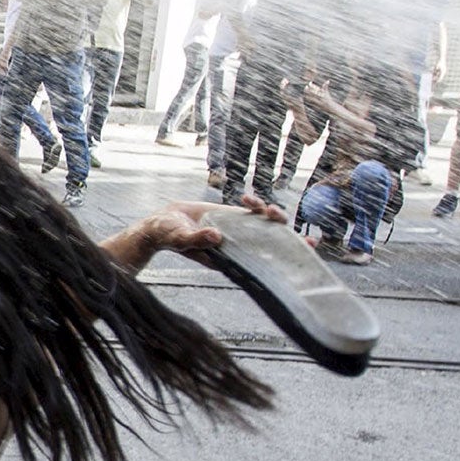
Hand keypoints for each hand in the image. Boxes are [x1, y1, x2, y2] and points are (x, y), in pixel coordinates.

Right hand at [138, 196, 286, 262]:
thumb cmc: (169, 236)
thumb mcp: (181, 239)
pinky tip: (246, 198)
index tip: (297, 251)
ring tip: (267, 208)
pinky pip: (253, 212)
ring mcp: (238, 231)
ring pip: (266, 226)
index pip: (261, 262)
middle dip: (284, 233)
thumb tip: (216, 236)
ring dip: (272, 216)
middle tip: (279, 218)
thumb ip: (197, 239)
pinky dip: (255, 205)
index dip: (281, 258)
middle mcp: (238, 247)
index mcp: (229, 258)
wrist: (162, 223)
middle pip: (271, 243)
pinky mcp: (233, 217)